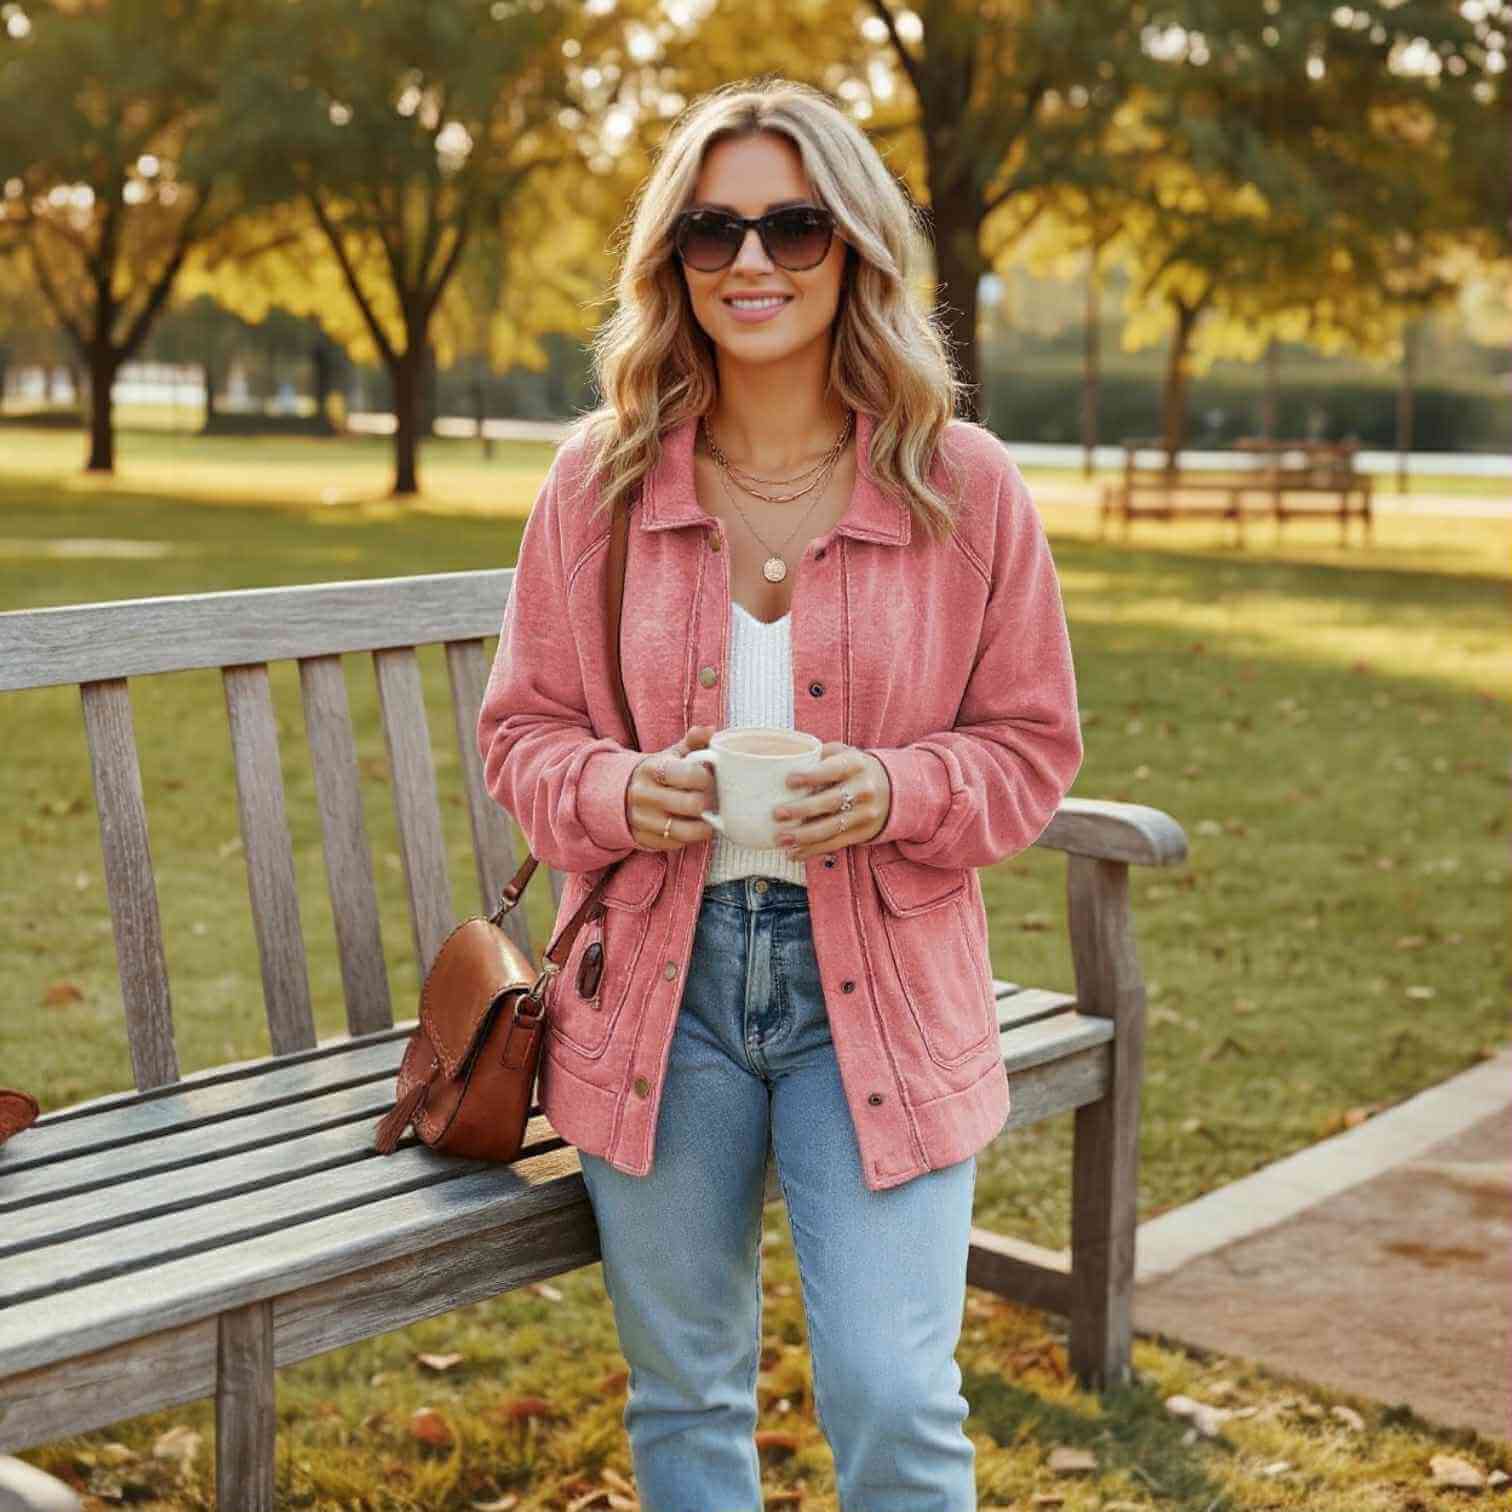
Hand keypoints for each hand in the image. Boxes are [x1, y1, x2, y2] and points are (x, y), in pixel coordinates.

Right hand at [625, 726, 718, 850]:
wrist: (619, 794)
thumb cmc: (658, 773)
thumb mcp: (672, 754)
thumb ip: (693, 742)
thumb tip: (710, 729)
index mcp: (652, 769)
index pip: (689, 774)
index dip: (706, 777)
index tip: (708, 778)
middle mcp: (644, 796)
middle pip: (692, 804)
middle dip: (708, 802)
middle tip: (709, 799)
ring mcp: (643, 820)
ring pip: (686, 831)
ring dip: (703, 825)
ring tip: (706, 816)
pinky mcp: (644, 840)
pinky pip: (677, 844)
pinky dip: (689, 837)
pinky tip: (690, 825)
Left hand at [772, 742, 891, 861]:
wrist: (892, 790)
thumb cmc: (854, 769)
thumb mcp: (843, 754)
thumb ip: (819, 756)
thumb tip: (783, 762)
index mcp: (855, 765)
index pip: (833, 770)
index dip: (811, 776)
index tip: (789, 781)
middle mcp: (863, 790)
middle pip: (830, 802)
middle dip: (802, 809)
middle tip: (777, 813)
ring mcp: (864, 814)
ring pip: (831, 828)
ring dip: (804, 836)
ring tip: (780, 839)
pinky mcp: (862, 833)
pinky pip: (835, 844)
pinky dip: (812, 850)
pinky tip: (793, 853)